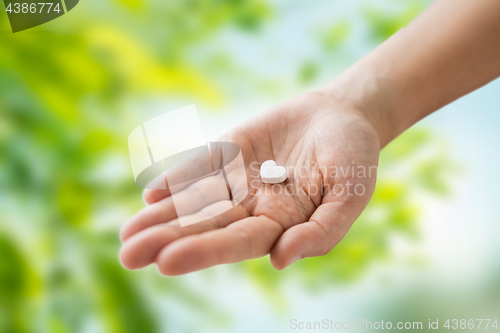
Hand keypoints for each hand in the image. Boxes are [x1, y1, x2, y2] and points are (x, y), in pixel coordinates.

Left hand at [119, 90, 379, 274]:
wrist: (342, 114)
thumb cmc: (353, 158)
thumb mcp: (350, 194)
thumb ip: (322, 230)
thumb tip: (280, 259)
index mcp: (279, 224)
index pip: (237, 242)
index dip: (204, 250)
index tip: (166, 261)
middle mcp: (252, 208)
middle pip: (206, 226)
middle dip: (168, 240)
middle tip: (128, 255)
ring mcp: (238, 180)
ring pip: (196, 201)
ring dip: (162, 216)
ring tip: (128, 233)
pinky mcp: (230, 153)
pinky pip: (201, 166)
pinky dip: (177, 180)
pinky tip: (151, 195)